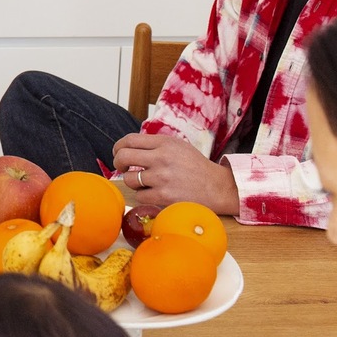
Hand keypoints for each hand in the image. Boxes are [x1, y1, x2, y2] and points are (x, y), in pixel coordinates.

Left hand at [113, 133, 239, 214]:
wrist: (218, 187)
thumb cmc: (196, 167)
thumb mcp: (178, 146)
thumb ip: (155, 145)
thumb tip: (129, 148)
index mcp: (164, 143)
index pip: (129, 140)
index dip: (118, 147)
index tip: (118, 153)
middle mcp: (161, 158)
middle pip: (123, 157)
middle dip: (118, 163)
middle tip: (123, 168)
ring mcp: (162, 178)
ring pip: (129, 179)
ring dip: (133, 182)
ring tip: (144, 182)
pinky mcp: (164, 196)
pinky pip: (140, 196)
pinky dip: (143, 196)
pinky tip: (154, 193)